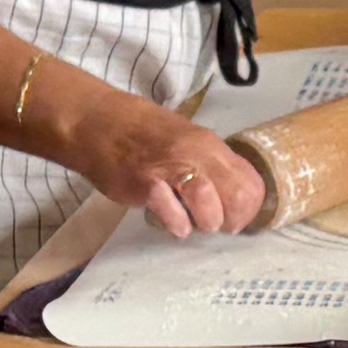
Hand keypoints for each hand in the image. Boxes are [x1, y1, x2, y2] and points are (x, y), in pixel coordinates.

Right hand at [77, 85, 275, 238]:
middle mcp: (197, 154)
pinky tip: (174, 223)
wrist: (97, 122)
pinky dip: (178, 225)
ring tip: (194, 223)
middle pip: (238, 197)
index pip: (251, 182)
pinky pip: (174, 214)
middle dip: (233, 220)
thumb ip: (209, 164)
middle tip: (218, 225)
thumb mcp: (186, 141)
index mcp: (210, 144)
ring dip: (206, 223)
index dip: (250, 208)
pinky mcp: (146, 184)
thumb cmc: (141, 133)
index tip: (237, 218)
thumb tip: (232, 193)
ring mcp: (171, 168)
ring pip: (211, 207)